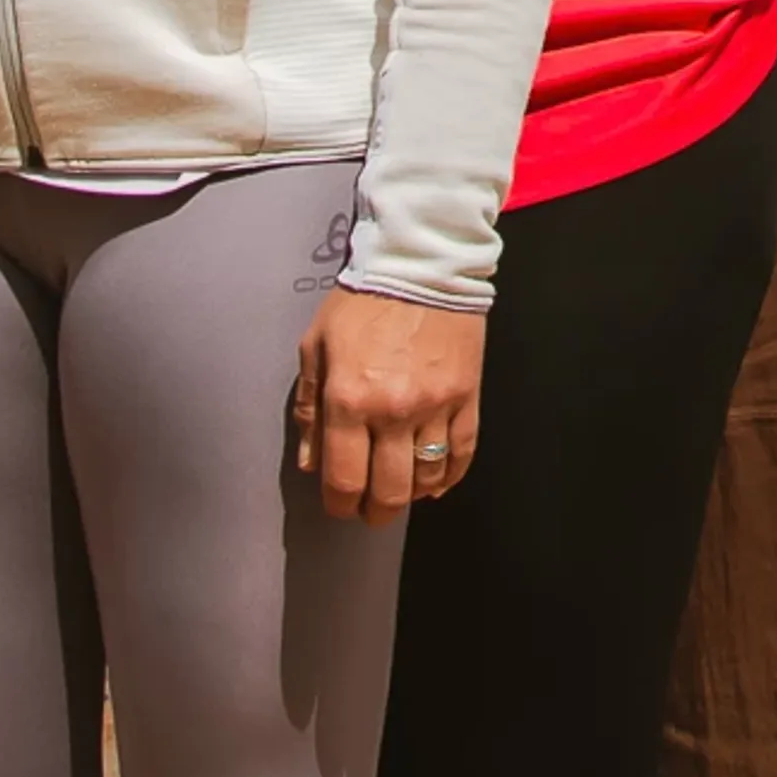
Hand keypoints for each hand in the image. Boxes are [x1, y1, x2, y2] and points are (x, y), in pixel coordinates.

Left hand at [290, 288, 488, 518]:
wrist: (421, 265)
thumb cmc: (361, 302)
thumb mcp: (316, 346)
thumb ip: (309, 406)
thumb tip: (311, 461)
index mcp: (349, 399)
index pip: (344, 478)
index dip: (340, 504)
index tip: (340, 505)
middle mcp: (393, 411)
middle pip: (388, 490)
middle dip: (375, 511)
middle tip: (370, 511)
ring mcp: (436, 406)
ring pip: (426, 477)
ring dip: (411, 494)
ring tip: (400, 490)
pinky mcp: (467, 397)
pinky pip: (461, 453)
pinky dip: (448, 476)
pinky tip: (435, 481)